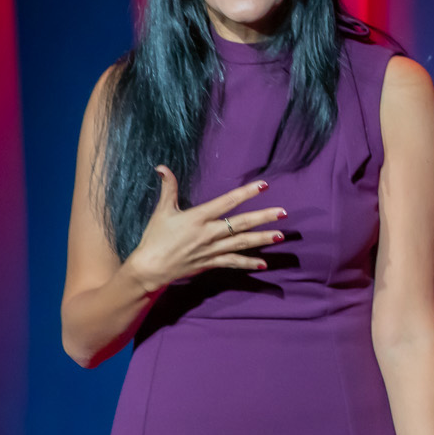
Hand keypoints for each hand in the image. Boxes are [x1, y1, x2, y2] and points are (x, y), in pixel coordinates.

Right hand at [122, 171, 284, 290]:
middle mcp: (208, 233)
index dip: (246, 193)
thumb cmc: (155, 238)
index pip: (227, 202)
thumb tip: (161, 167)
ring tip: (281, 236)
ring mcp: (212, 250)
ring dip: (262, 239)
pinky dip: (248, 263)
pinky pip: (233, 263)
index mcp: (198, 217)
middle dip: (263, 217)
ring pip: (242, 244)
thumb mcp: (162, 210)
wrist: (150, 268)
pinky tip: (263, 264)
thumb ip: (168, 188)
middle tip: (283, 212)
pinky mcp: (211, 263)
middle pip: (241, 224)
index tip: (264, 185)